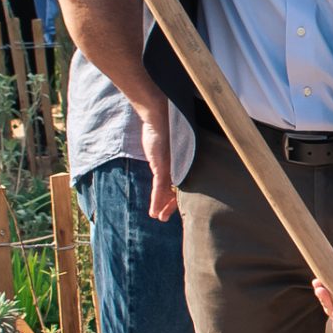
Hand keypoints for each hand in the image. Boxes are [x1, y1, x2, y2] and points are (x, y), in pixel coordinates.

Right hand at [131, 90, 178, 220]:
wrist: (158, 115)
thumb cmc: (160, 128)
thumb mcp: (159, 147)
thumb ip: (162, 158)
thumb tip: (160, 161)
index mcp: (177, 164)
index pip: (176, 184)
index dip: (172, 197)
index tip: (168, 208)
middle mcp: (176, 166)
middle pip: (175, 190)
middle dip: (170, 205)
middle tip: (165, 218)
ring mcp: (170, 167)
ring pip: (168, 192)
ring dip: (163, 206)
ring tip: (160, 218)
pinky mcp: (162, 165)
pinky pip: (160, 187)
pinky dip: (157, 200)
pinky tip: (155, 211)